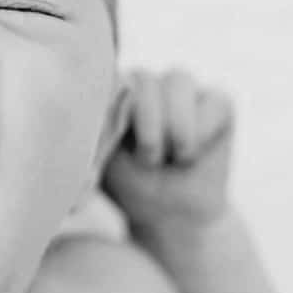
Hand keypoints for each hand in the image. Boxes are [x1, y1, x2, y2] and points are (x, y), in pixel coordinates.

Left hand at [102, 68, 233, 232]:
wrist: (171, 213)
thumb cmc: (130, 183)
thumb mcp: (100, 160)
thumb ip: (92, 133)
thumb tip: (75, 118)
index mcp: (111, 91)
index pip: (108, 79)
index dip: (114, 110)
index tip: (118, 143)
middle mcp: (145, 82)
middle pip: (143, 78)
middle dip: (147, 124)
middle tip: (148, 161)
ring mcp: (181, 88)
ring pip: (178, 80)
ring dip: (175, 126)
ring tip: (171, 158)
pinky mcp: (218, 101)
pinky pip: (215, 99)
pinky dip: (203, 130)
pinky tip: (191, 154)